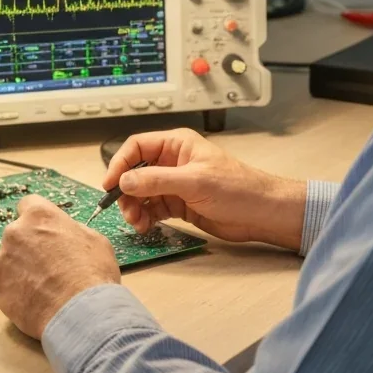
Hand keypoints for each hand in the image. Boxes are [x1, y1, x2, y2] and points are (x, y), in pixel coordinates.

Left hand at [0, 195, 120, 338]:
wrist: (81, 313)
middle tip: (48, 264)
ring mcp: (2, 261)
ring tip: (43, 287)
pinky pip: (5, 284)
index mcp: (39, 216)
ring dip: (21, 268)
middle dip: (29, 245)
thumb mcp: (94, 240)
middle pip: (17, 234)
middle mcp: (14, 233)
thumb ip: (71, 230)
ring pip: (9, 260)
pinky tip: (36, 300)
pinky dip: (17, 290)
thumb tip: (64, 233)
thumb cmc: (92, 274)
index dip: (38, 219)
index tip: (44, 230)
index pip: (29, 204)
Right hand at [104, 128, 306, 251]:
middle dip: (126, 192)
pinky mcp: (179, 203)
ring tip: (138, 222)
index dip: (120, 164)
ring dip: (135, 207)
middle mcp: (172, 162)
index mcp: (176, 145)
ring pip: (141, 193)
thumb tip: (125, 181)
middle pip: (135, 172)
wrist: (262, 214)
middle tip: (126, 210)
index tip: (110, 184)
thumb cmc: (238, 189)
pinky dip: (145, 217)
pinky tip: (147, 226)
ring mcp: (175, 184)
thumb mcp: (194, 181)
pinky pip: (152, 208)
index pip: (137, 147)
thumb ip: (157, 180)